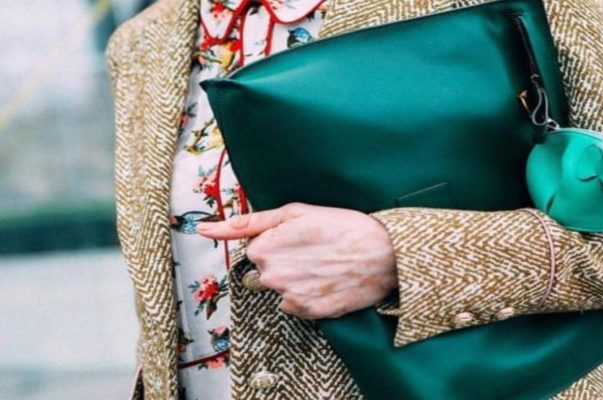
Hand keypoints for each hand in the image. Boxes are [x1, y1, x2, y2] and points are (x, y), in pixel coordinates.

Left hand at [197, 202, 397, 318]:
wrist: (384, 252)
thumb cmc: (342, 226)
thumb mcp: (294, 213)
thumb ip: (246, 223)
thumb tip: (205, 230)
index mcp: (263, 248)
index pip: (257, 250)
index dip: (280, 242)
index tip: (302, 237)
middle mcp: (271, 276)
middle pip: (266, 271)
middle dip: (285, 262)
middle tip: (315, 250)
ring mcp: (290, 296)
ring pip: (282, 289)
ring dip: (297, 280)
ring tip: (324, 265)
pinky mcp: (309, 312)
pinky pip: (296, 305)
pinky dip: (309, 296)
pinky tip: (327, 281)